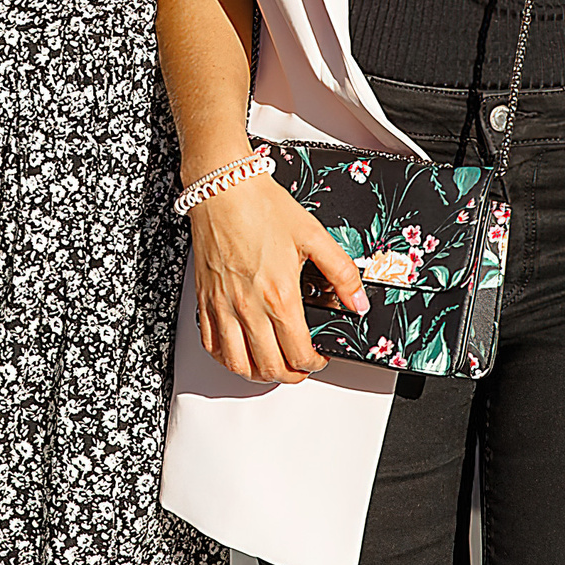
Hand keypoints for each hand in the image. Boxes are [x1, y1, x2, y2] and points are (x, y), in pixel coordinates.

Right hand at [187, 164, 364, 383]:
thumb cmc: (261, 207)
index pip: (299, 353)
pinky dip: (227, 359)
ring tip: (273, 366)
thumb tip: (359, 301)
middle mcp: (249, 307)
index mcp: (279, 295)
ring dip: (259, 374)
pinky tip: (240, 352)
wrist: (223, 189)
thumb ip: (342, 273)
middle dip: (291, 375)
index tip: (320, 356)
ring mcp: (223, 306)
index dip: (315, 363)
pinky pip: (212, 345)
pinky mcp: (206, 300)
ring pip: (238, 365)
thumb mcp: (313, 236)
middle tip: (301, 366)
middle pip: (270, 367)